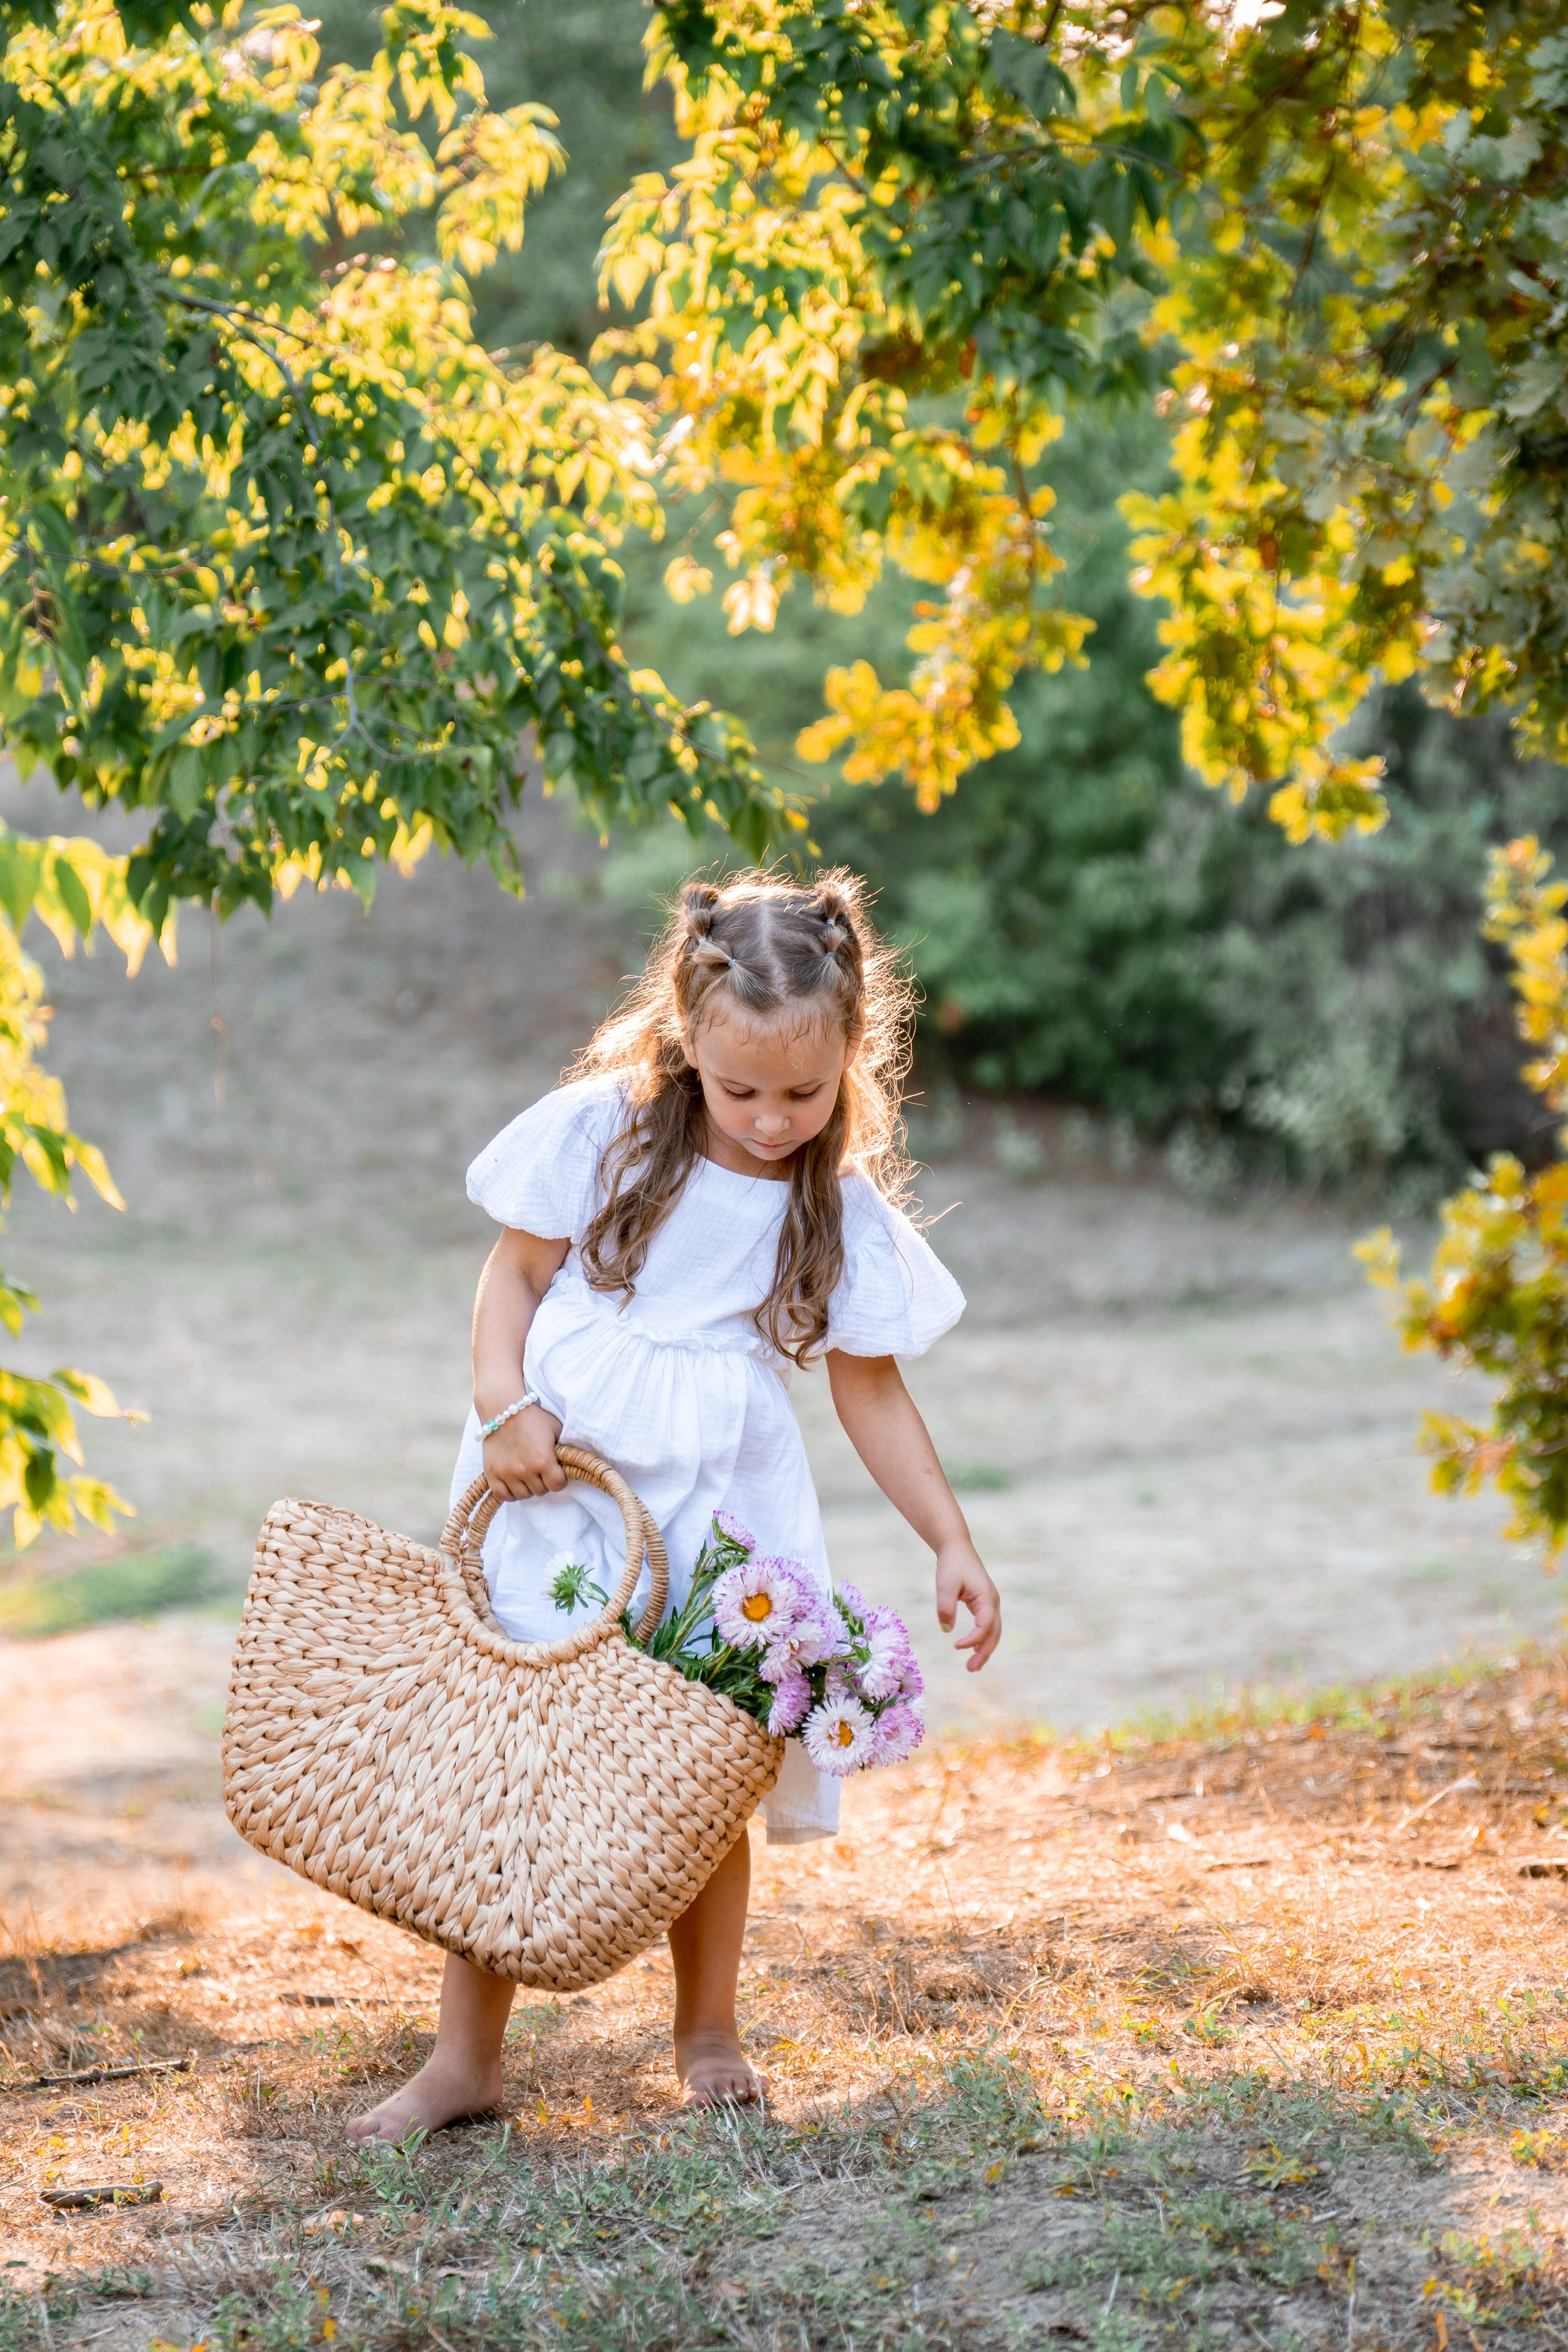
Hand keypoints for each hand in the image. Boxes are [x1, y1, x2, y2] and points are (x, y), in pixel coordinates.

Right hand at [480, 1401, 564, 1499]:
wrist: (502, 1407)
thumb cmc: (533, 1417)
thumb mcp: (556, 1429)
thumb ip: (563, 1449)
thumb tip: (569, 1464)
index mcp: (543, 1460)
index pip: (557, 1485)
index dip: (559, 1479)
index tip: (556, 1472)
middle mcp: (524, 1469)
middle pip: (541, 1491)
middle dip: (544, 1481)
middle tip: (541, 1470)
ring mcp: (506, 1473)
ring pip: (523, 1495)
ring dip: (528, 1487)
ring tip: (528, 1474)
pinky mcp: (491, 1473)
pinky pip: (503, 1495)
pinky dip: (510, 1492)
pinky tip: (514, 1482)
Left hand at [934, 1540, 1000, 1672]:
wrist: (957, 1548)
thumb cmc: (952, 1565)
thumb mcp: (945, 1584)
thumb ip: (946, 1607)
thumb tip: (946, 1630)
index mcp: (987, 1598)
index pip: (985, 1626)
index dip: (973, 1639)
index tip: (956, 1645)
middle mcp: (993, 1602)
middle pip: (994, 1633)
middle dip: (984, 1653)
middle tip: (971, 1669)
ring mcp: (990, 1603)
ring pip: (993, 1632)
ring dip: (984, 1649)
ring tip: (973, 1666)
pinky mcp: (983, 1604)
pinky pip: (987, 1626)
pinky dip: (982, 1639)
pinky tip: (973, 1649)